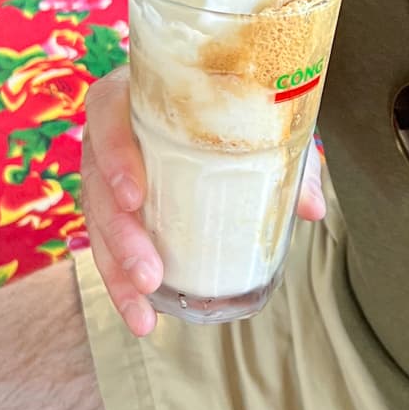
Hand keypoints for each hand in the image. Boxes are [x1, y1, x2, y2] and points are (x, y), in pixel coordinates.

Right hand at [79, 69, 326, 339]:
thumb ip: (287, 156)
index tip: (136, 194)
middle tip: (149, 272)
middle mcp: (112, 131)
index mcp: (137, 93)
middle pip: (97, 181)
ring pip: (97, 220)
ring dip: (116, 268)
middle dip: (120, 234)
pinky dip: (121, 281)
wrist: (222, 103)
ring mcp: (107, 170)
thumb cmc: (236, 106)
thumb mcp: (261, 121)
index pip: (106, 112)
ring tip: (143, 308)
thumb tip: (311, 207)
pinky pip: (106, 243)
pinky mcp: (113, 205)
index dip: (114, 152)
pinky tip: (143, 316)